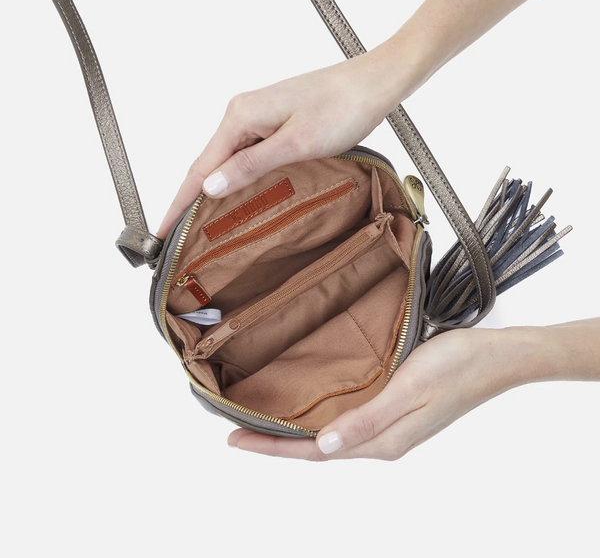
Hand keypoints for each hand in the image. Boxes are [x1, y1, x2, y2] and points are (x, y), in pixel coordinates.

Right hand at [156, 43, 420, 238]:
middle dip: (189, 199)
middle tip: (176, 235)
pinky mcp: (273, 122)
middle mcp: (242, 114)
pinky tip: (233, 195)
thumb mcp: (295, 144)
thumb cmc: (342, 109)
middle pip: (207, 163)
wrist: (374, 83)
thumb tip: (209, 187)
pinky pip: (243, 154)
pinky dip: (233, 177)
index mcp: (241, 116)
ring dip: (211, 190)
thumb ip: (250, 166)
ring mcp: (258, 116)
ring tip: (198, 223)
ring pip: (225, 160)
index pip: (199, 167)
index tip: (164, 232)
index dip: (179, 202)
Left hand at [227, 327, 530, 459]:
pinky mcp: (395, 407)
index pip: (315, 452)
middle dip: (276, 442)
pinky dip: (322, 415)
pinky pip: (348, 419)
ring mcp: (390, 425)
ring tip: (263, 420)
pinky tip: (311, 403)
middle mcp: (382, 439)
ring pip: (331, 433)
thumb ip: (366, 421)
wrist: (496, 357)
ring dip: (296, 430)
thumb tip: (323, 446)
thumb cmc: (456, 368)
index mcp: (382, 441)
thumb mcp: (408, 391)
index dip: (272, 447)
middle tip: (238, 430)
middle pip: (318, 447)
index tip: (234, 439)